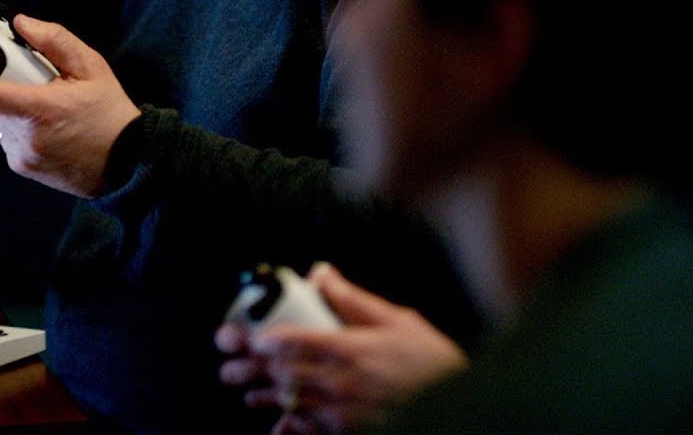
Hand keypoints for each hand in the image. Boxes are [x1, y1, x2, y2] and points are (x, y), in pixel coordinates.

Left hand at [0, 14, 140, 197]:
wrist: (128, 161)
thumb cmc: (111, 114)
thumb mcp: (91, 68)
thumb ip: (55, 41)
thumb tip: (22, 24)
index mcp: (42, 111)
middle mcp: (27, 138)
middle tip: (18, 76)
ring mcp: (24, 158)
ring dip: (5, 107)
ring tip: (36, 102)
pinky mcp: (25, 168)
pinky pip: (6, 140)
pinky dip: (14, 126)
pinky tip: (41, 124)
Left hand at [216, 264, 466, 432]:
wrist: (462, 407)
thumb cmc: (431, 363)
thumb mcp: (396, 321)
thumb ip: (352, 299)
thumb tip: (321, 274)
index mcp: (351, 350)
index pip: (295, 342)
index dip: (264, 340)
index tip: (247, 337)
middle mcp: (343, 383)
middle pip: (284, 374)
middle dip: (253, 369)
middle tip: (230, 364)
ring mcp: (345, 414)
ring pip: (292, 404)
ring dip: (266, 397)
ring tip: (247, 393)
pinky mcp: (350, 433)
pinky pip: (311, 431)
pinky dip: (291, 427)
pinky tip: (277, 424)